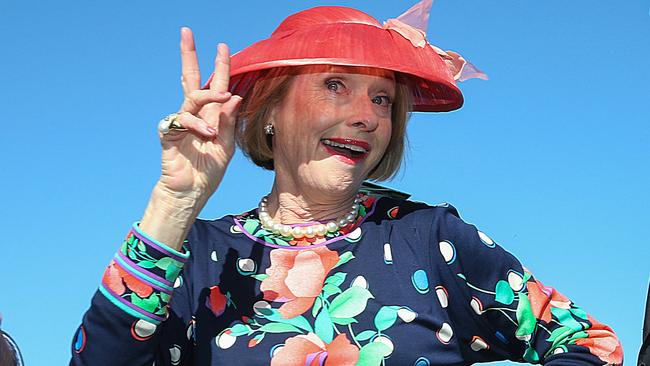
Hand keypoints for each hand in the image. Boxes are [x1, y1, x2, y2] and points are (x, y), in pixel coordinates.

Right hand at [157, 27, 241, 200]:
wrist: (192, 191)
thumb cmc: (209, 170)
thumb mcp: (227, 145)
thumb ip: (230, 121)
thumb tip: (235, 95)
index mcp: (211, 115)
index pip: (216, 85)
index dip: (219, 66)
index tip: (222, 46)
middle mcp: (195, 114)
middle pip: (190, 78)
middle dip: (189, 55)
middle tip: (187, 33)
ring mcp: (181, 122)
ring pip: (191, 97)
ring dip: (207, 103)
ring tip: (214, 128)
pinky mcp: (169, 133)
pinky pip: (181, 119)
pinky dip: (195, 126)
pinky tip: (205, 135)